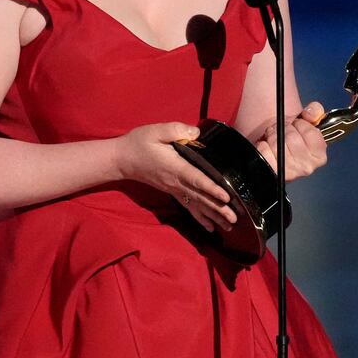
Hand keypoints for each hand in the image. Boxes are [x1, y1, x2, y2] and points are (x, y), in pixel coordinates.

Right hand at [115, 122, 237, 232]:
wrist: (122, 159)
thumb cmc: (139, 143)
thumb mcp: (157, 131)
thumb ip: (177, 131)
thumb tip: (196, 134)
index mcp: (175, 167)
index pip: (196, 179)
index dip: (212, 188)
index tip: (226, 197)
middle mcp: (175, 182)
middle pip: (200, 197)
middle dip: (218, 209)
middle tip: (234, 218)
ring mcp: (173, 189)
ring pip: (196, 205)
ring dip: (213, 216)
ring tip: (229, 226)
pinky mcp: (172, 191)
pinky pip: (188, 207)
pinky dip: (200, 217)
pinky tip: (210, 227)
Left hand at [255, 102, 327, 180]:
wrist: (277, 155)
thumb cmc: (293, 138)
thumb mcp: (307, 123)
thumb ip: (315, 112)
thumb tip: (310, 113)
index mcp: (319, 156)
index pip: (310, 132)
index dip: (300, 124)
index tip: (296, 125)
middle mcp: (307, 167)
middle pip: (292, 137)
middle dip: (283, 128)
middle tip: (281, 130)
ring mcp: (290, 173)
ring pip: (277, 143)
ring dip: (272, 135)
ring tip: (273, 137)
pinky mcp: (273, 173)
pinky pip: (264, 150)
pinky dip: (262, 144)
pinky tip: (267, 146)